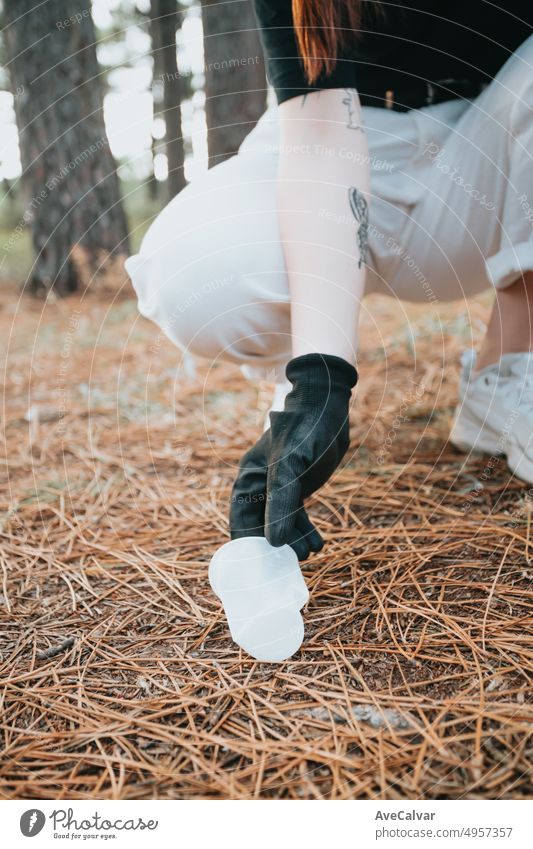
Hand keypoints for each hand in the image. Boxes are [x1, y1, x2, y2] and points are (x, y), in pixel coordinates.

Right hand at [230, 353, 357, 559]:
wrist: (328, 404)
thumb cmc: (305, 429)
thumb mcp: (291, 466)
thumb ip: (281, 503)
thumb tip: (273, 543)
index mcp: (250, 476)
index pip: (240, 518)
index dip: (245, 544)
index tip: (254, 569)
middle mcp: (261, 482)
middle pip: (261, 524)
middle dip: (274, 546)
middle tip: (290, 565)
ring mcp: (280, 484)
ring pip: (281, 521)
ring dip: (294, 540)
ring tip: (310, 554)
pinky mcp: (299, 484)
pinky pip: (297, 513)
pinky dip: (305, 528)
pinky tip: (318, 543)